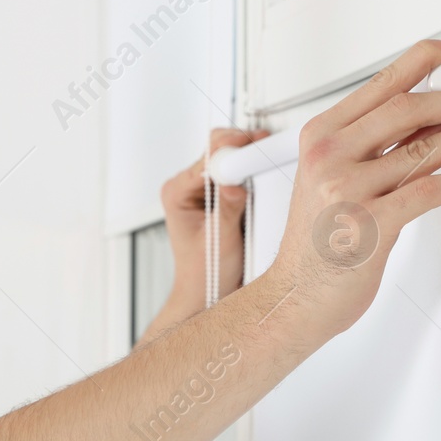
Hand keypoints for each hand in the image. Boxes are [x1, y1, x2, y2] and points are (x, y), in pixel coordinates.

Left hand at [161, 127, 271, 310]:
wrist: (206, 291)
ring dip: (245, 158)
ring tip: (263, 162)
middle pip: (215, 149)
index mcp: (177, 193)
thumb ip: (227, 210)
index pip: (205, 159)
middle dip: (240, 148)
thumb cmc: (204, 273)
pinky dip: (247, 169)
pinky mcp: (216, 192)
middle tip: (264, 150)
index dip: (231, 154)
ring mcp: (200, 188)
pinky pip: (232, 170)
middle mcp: (185, 187)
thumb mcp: (220, 241)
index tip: (253, 152)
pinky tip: (258, 174)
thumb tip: (234, 183)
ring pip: (225, 156)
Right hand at [268, 39, 440, 337]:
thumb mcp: (328, 178)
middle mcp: (330, 157)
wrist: (295, 295)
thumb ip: (370, 145)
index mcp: (319, 136)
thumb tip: (429, 114)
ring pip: (424, 148)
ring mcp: (350, 190)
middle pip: (407, 108)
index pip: (382, 82)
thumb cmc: (315, 242)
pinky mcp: (373, 225)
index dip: (427, 59)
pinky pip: (430, 190)